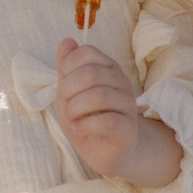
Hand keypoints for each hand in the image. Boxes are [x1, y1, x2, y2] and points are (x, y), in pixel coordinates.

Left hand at [56, 37, 143, 176]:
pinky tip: (79, 128)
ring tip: (73, 119)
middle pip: (90, 74)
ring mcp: (128, 105)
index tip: (64, 87)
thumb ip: (67, 67)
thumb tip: (67, 41)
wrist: (106, 151)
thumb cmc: (87, 118)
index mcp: (108, 68)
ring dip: (75, 109)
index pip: (87, 52)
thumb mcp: (69, 91)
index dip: (68, 67)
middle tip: (67, 107)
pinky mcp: (128, 128)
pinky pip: (107, 121)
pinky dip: (86, 125)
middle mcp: (122, 82)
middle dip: (69, 92)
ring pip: (99, 96)